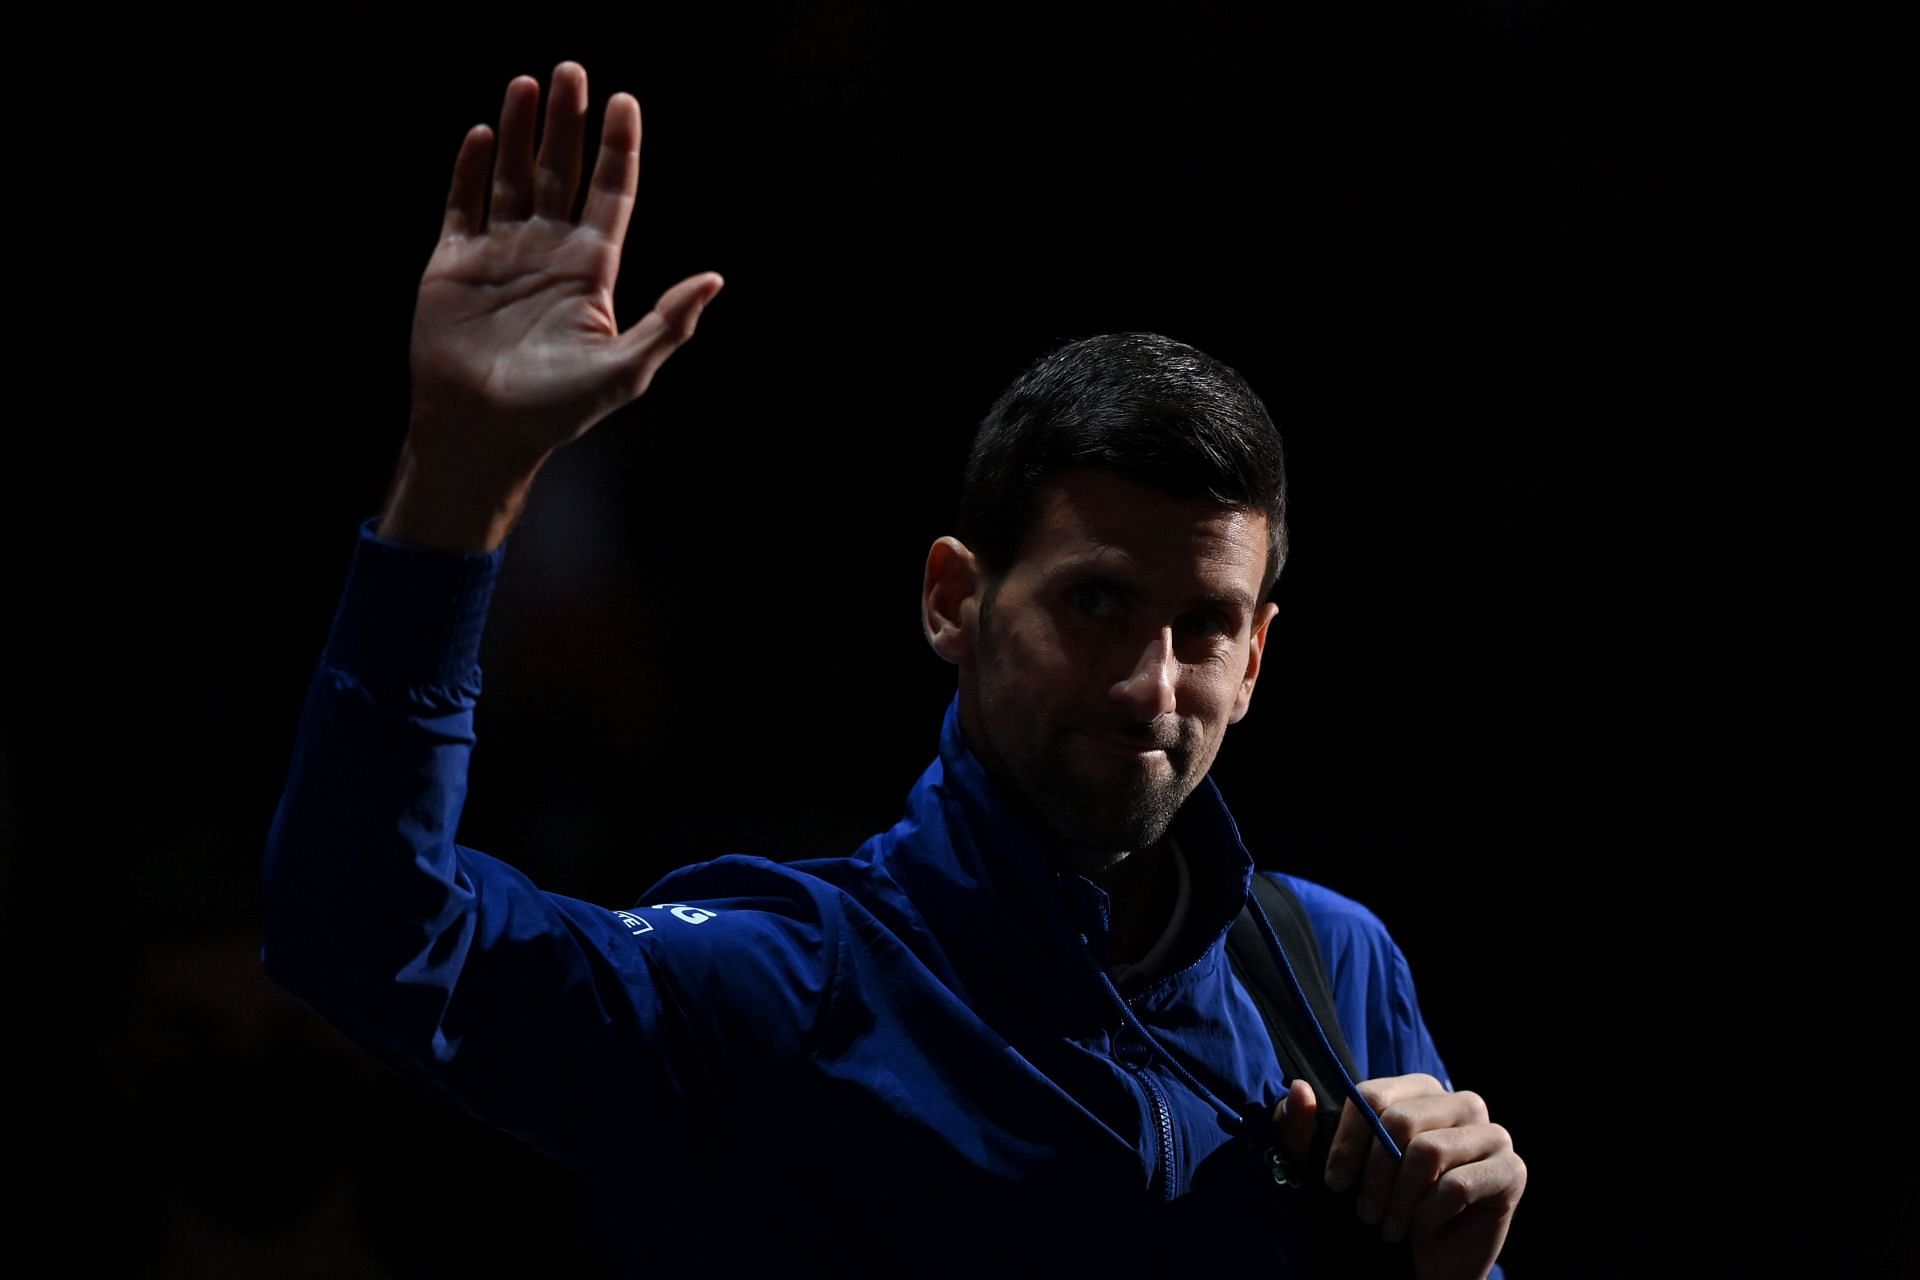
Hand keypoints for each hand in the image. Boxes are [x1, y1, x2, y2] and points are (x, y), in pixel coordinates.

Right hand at [384, 62, 722, 548]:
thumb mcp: (624, 369)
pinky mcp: (454, 263)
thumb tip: (714, 279)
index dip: (617, 147)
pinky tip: (484, 134)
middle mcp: (548, 251)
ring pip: (514, 176)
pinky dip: (472, 169)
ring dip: (522, 131)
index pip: (611, 193)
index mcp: (591, 269)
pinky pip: (463, 203)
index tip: (625, 101)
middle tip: (573, 70)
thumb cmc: (557, 409)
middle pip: (562, 171)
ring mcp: (500, 253)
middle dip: (568, 122)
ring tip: (529, 84)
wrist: (482, 432)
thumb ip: (669, 323)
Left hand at [1274, 1074, 1524, 1279]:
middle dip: (1374, 1176)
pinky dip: (1430, 1215)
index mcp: (1416, 1091)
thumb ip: (1302, 1128)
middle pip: (1401, 1121)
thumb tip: (1299, 1089)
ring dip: (1399, 1200)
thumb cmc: (1374, 1207)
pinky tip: (1422, 1230)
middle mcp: (1459, 1103)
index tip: (1333, 1182)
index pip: (1373, 1096)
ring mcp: (1491, 1133)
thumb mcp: (1325, 1169)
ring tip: (1388, 1227)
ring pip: (1428, 1152)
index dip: (1347, 1141)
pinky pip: (1459, 1185)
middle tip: (1364, 1213)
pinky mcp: (1512, 1170)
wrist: (1419, 1266)